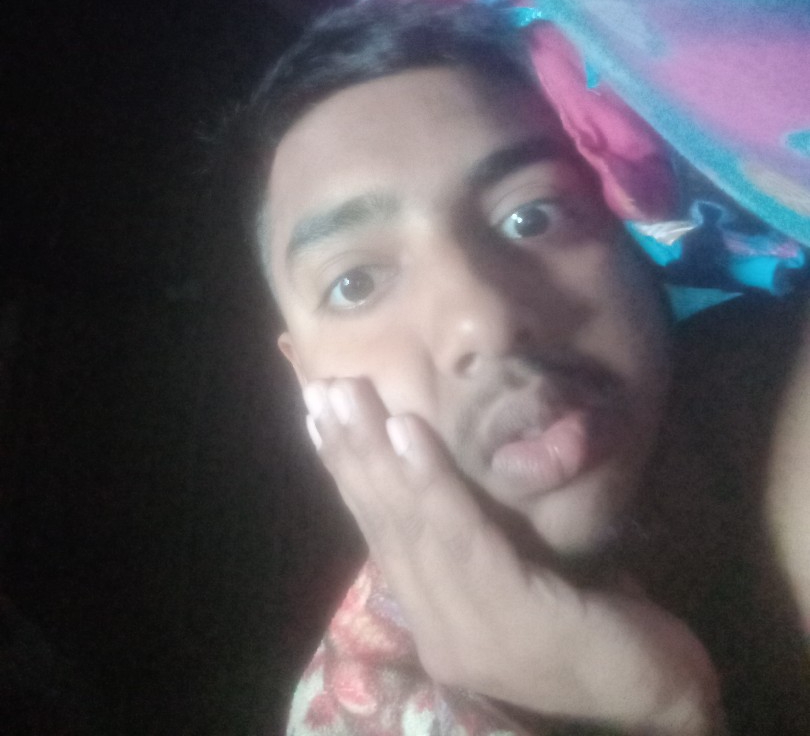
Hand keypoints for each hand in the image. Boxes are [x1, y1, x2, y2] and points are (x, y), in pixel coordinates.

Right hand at [304, 377, 722, 734]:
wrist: (663, 699)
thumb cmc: (600, 627)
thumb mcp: (525, 575)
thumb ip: (481, 540)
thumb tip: (444, 473)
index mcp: (439, 619)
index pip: (384, 538)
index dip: (348, 474)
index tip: (318, 418)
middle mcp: (441, 631)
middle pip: (386, 526)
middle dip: (350, 451)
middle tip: (320, 388)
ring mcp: (472, 633)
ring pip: (412, 526)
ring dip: (376, 452)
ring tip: (351, 397)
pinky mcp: (513, 621)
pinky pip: (463, 538)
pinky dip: (430, 481)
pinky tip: (409, 434)